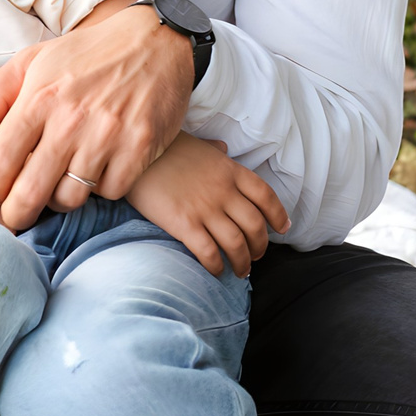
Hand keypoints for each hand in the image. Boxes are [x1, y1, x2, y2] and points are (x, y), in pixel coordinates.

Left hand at [0, 1, 191, 229]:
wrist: (155, 41)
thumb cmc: (87, 54)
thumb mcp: (34, 59)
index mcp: (40, 95)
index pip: (0, 158)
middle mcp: (72, 118)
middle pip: (30, 190)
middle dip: (17, 214)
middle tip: (16, 217)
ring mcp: (108, 135)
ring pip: (70, 197)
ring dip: (59, 200)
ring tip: (57, 188)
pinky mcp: (140, 147)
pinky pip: (109, 191)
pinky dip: (101, 188)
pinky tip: (97, 171)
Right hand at [124, 134, 287, 275]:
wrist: (133, 156)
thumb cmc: (163, 149)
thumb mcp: (196, 143)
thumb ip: (213, 150)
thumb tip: (223, 147)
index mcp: (229, 170)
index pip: (265, 196)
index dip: (278, 215)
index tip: (282, 229)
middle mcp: (223, 191)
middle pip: (255, 225)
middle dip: (260, 246)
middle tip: (256, 256)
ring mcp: (205, 208)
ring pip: (236, 243)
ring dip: (242, 262)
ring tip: (240, 271)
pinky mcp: (184, 224)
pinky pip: (209, 252)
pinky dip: (217, 266)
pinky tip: (216, 272)